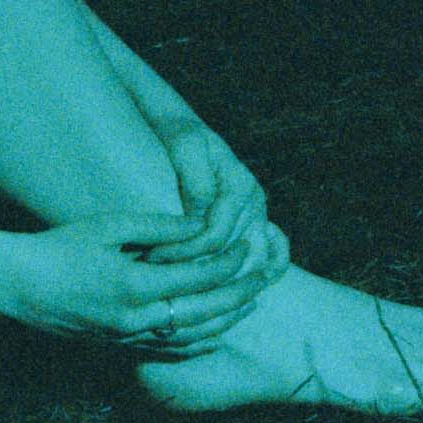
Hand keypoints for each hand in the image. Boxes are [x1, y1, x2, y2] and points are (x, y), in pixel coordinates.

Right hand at [0, 190, 289, 350]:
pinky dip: (200, 340)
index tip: (248, 245)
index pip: (199, 275)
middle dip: (240, 293)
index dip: (229, 261)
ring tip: (250, 303)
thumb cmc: (59, 247)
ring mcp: (129, 336)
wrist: (17, 286)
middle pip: (206, 310)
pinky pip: (172, 349)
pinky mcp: (121, 345)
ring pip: (193, 336)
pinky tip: (216, 329)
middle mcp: (137, 317)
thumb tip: (199, 225)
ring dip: (226, 320)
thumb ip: (156, 226)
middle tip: (265, 277)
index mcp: (135, 284)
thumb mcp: (107, 227)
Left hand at [161, 121, 286, 297]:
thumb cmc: (179, 135)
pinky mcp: (253, 226)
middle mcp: (255, 204)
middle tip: (167, 280)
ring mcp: (257, 216)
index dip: (184, 251)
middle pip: (238, 257)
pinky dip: (258, 275)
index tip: (152, 257)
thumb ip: (195, 182)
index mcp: (240, 186)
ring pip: (254, 265)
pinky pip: (270, 258)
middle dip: (202, 272)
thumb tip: (200, 219)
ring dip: (224, 281)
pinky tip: (235, 291)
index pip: (215, 234)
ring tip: (189, 291)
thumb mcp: (185, 146)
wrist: (185, 131)